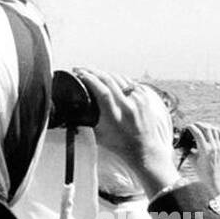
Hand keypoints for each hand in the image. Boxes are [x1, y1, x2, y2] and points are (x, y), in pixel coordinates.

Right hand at [75, 69, 178, 194]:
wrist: (144, 149)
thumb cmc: (119, 144)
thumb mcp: (98, 134)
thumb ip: (88, 118)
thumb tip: (74, 104)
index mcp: (115, 116)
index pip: (102, 90)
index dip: (89, 79)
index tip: (79, 74)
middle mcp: (128, 106)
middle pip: (109, 80)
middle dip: (92, 71)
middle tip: (81, 69)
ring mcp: (138, 100)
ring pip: (118, 77)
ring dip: (103, 73)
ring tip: (92, 73)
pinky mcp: (144, 97)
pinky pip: (128, 81)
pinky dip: (116, 78)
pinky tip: (109, 77)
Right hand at [190, 123, 219, 193]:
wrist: (214, 178)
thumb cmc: (201, 171)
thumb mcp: (192, 161)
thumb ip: (186, 151)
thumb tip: (180, 143)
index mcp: (205, 150)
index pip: (198, 134)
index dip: (192, 127)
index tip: (187, 126)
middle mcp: (213, 147)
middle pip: (206, 128)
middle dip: (199, 124)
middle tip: (193, 124)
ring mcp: (219, 146)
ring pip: (214, 129)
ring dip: (207, 125)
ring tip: (201, 126)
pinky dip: (215, 129)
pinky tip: (210, 130)